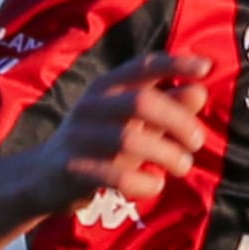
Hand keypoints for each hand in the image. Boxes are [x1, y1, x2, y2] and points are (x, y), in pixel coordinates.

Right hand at [43, 52, 211, 208]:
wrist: (42, 177)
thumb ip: (165, 108)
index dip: (175, 64)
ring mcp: (80, 137)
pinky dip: (142, 182)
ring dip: (166, 154)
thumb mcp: (132, 123)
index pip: (144, 66)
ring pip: (129, 139)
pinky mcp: (73, 169)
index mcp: (108, 87)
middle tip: (197, 142)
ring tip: (182, 166)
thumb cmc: (98, 145)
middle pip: (142, 102)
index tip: (206, 69)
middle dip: (178, 121)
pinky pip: (114, 175)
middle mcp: (92, 105)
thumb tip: (200, 90)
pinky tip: (155, 185)